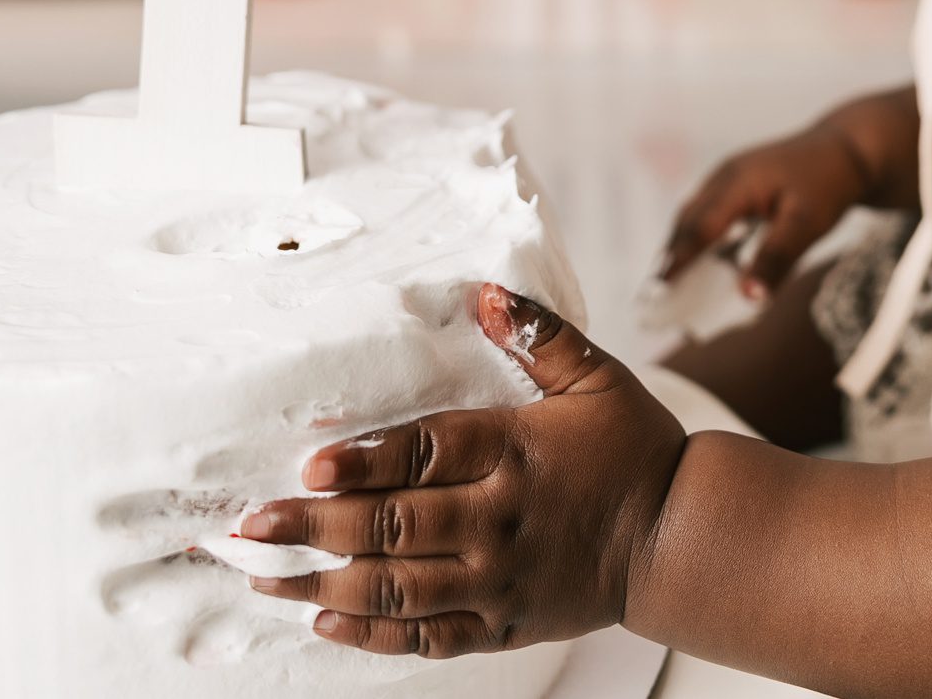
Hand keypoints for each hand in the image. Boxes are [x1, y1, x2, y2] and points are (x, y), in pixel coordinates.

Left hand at [239, 284, 685, 656]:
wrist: (680, 539)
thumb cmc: (636, 449)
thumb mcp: (599, 378)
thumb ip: (542, 335)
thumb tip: (486, 294)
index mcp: (516, 454)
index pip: (427, 454)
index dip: (366, 462)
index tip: (310, 468)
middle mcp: (499, 521)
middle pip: (394, 527)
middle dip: (314, 529)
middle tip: (250, 529)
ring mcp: (498, 579)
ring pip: (397, 589)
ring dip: (324, 583)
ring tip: (265, 577)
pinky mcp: (502, 622)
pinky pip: (427, 637)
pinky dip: (372, 634)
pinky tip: (325, 619)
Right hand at [660, 121, 875, 298]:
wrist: (846, 149)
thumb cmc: (829, 182)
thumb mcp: (808, 224)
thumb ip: (777, 259)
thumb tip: (748, 299)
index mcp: (737, 182)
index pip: (698, 229)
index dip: (676, 262)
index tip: (655, 294)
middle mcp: (724, 178)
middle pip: (687, 224)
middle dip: (668, 261)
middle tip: (650, 302)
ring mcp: (727, 180)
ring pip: (693, 220)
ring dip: (681, 252)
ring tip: (666, 291)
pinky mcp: (735, 188)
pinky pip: (709, 217)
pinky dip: (700, 244)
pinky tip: (700, 269)